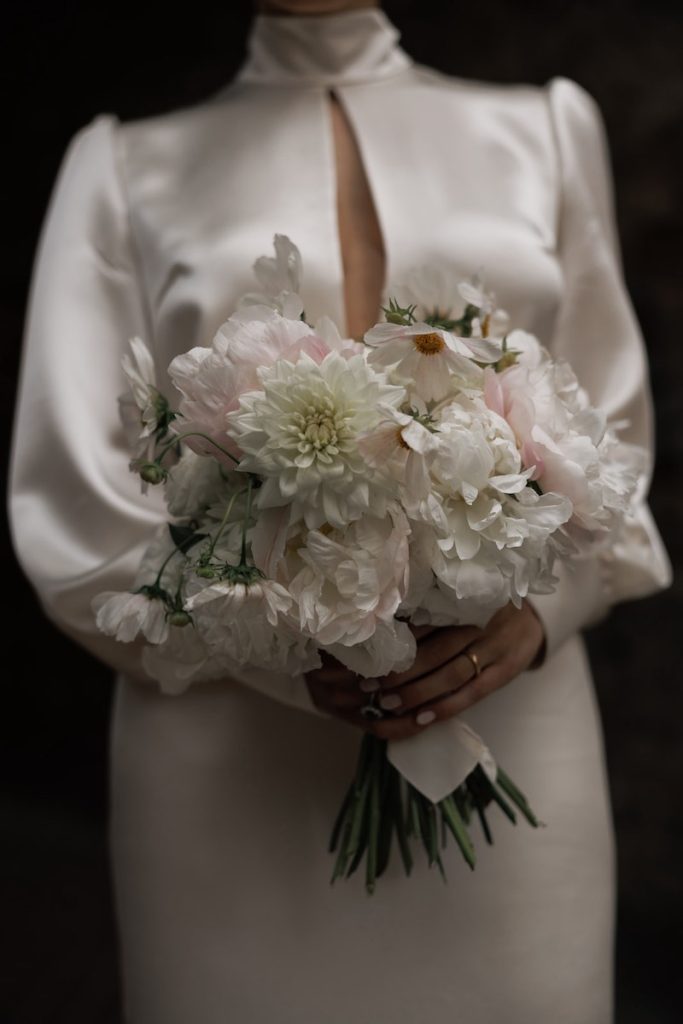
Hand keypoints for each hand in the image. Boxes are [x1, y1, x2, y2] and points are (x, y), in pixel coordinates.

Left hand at [304, 602, 544, 739]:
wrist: (532, 619)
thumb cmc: (482, 609)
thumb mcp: (459, 600)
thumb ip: (428, 609)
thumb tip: (380, 628)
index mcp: (464, 600)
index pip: (424, 621)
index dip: (395, 641)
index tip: (367, 655)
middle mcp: (480, 622)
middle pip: (436, 650)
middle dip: (401, 670)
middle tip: (369, 685)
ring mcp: (496, 648)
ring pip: (452, 674)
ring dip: (418, 691)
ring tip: (388, 703)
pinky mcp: (506, 671)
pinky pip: (474, 693)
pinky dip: (447, 706)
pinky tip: (422, 717)